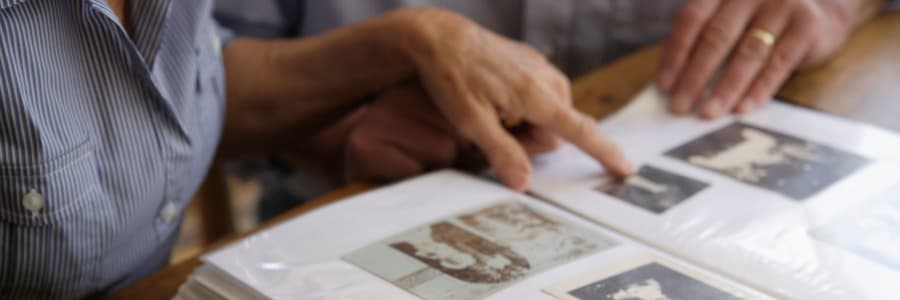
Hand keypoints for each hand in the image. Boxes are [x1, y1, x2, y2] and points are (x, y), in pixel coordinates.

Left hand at [392, 8, 634, 189]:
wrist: (440, 37)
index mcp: (536, 95)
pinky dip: (522, 109)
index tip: (625, 168)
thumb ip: (501, 153)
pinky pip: (539, 100)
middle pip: (555, 133)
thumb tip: (523, 182)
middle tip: (492, 134)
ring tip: (492, 114)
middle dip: (529, 142)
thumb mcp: (470, 122)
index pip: (580, 130)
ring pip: (548, 118)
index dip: (604, 152)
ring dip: (524, 126)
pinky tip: (495, 100)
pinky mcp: (533, 65)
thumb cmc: (452, 76)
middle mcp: (547, 79)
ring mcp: (541, 70)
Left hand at [657, 0, 881, 118]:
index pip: (692, 19)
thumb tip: (672, 83)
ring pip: (747, 52)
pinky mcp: (808, 26)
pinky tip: (743, 108)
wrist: (825, 6)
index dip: (675, 53)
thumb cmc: (763, 19)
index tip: (663, 86)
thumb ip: (705, 40)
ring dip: (725, 87)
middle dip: (695, 76)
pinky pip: (779, 62)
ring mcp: (782, 5)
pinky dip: (759, 88)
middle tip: (680, 106)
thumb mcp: (732, 19)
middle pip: (716, 37)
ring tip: (708, 113)